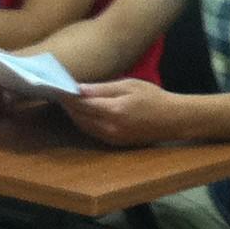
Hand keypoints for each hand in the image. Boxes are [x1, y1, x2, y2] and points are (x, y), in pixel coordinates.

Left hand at [56, 79, 183, 146]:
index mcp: (114, 111)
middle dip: (68, 105)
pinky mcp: (115, 143)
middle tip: (58, 92)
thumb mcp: (129, 85)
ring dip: (74, 114)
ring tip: (67, 101)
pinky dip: (84, 121)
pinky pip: (92, 132)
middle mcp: (110, 128)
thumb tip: (79, 88)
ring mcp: (112, 138)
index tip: (56, 86)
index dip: (67, 96)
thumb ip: (103, 88)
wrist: (173, 119)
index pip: (82, 104)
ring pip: (84, 126)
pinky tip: (81, 112)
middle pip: (79, 117)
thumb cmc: (153, 97)